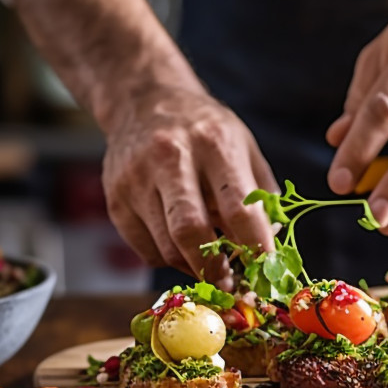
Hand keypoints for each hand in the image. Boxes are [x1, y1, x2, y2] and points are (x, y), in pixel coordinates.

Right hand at [102, 87, 277, 278]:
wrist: (143, 102)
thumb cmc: (204, 131)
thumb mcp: (243, 146)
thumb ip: (262, 194)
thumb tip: (272, 247)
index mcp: (213, 143)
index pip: (238, 207)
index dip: (255, 247)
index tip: (266, 272)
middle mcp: (171, 158)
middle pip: (191, 231)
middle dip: (215, 269)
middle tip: (231, 285)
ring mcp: (136, 179)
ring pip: (167, 247)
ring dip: (194, 268)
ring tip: (211, 266)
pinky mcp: (116, 199)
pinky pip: (146, 250)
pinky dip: (169, 259)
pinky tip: (182, 247)